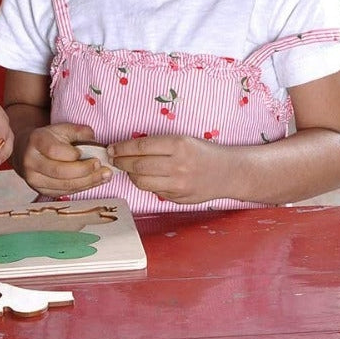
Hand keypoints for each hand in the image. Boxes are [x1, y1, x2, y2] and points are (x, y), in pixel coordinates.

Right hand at [16, 123, 111, 197]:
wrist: (26, 150)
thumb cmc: (47, 139)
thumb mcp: (61, 129)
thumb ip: (78, 131)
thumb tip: (94, 140)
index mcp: (35, 141)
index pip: (54, 151)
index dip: (74, 155)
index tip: (91, 154)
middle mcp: (31, 161)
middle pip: (59, 171)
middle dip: (85, 171)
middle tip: (102, 167)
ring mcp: (33, 178)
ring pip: (63, 185)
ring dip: (87, 182)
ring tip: (104, 176)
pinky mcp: (40, 190)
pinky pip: (64, 192)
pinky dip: (81, 188)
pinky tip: (94, 182)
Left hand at [108, 134, 234, 204]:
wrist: (229, 172)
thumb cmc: (202, 152)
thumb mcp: (182, 140)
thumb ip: (157, 145)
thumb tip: (126, 149)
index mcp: (178, 145)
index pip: (140, 146)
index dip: (121, 148)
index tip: (111, 149)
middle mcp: (178, 165)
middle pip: (137, 165)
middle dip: (121, 162)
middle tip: (114, 159)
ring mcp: (179, 185)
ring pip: (142, 182)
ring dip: (130, 175)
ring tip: (128, 169)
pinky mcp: (179, 198)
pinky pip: (154, 191)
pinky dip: (146, 184)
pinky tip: (147, 177)